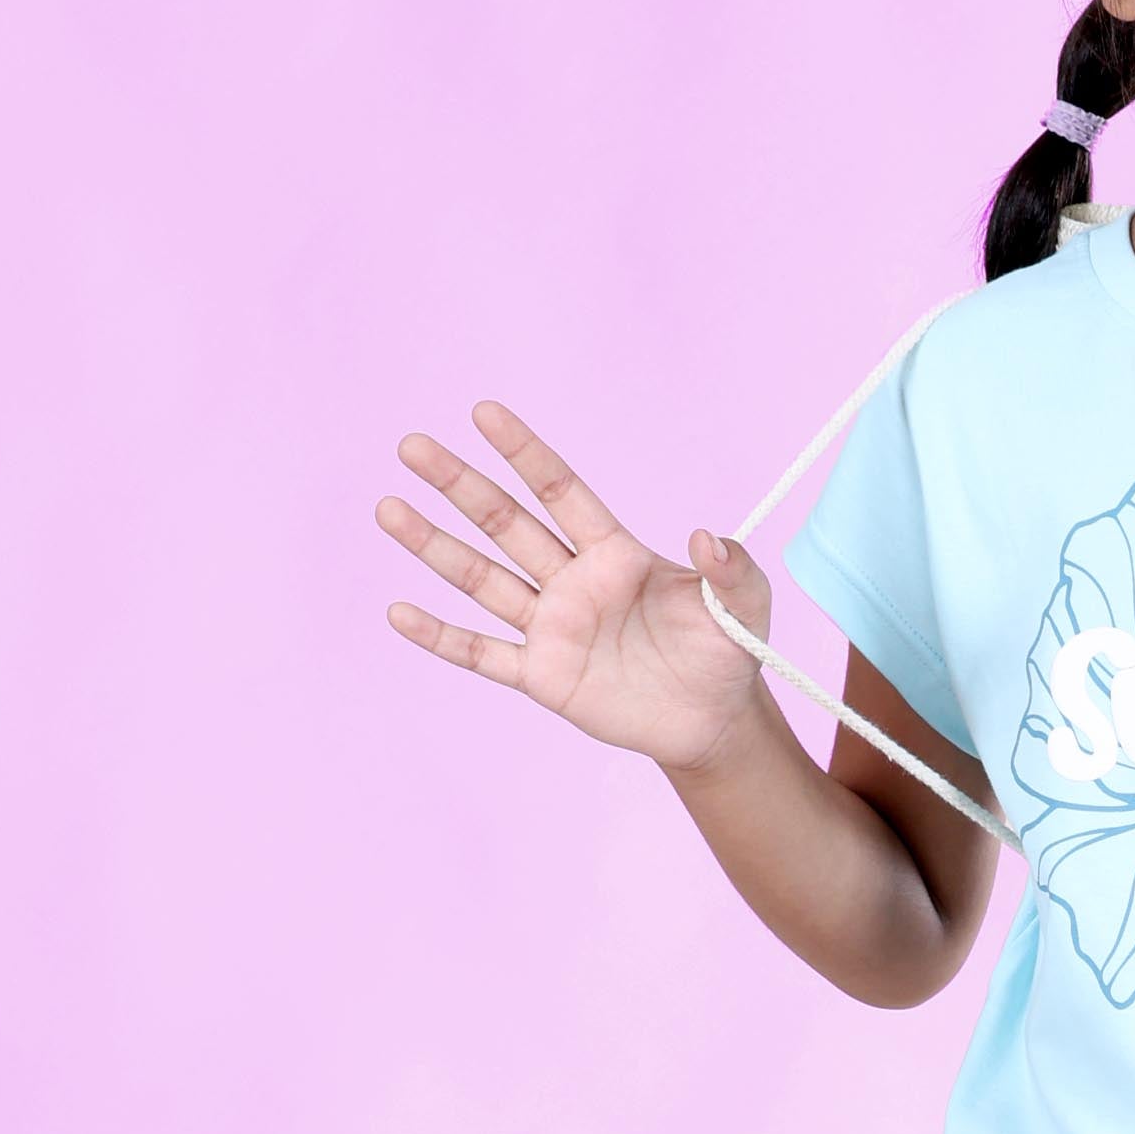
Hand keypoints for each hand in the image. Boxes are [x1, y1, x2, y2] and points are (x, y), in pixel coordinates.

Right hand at [376, 403, 771, 773]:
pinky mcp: (542, 677)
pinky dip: (441, 637)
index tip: (483, 412)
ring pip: (482, 579)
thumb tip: (706, 536)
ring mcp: (551, 628)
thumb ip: (733, 569)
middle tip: (412, 446)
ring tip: (389, 508)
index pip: (559, 490)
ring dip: (435, 546)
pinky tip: (399, 612)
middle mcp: (572, 581)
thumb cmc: (727, 653)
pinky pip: (482, 653)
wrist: (712, 722)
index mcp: (615, 552)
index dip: (524, 451)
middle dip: (459, 485)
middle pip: (505, 523)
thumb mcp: (745, 607)